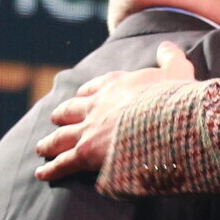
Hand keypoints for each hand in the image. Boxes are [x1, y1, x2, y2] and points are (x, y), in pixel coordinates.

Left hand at [33, 42, 195, 181]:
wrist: (166, 123)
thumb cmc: (175, 100)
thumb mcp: (178, 72)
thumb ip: (170, 58)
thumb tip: (167, 46)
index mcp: (116, 84)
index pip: (94, 87)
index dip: (86, 94)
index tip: (81, 97)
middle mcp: (97, 105)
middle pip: (71, 110)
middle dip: (62, 115)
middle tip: (55, 119)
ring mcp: (89, 129)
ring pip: (61, 136)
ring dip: (50, 142)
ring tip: (41, 148)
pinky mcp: (86, 154)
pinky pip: (63, 162)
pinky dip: (51, 168)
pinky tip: (41, 173)